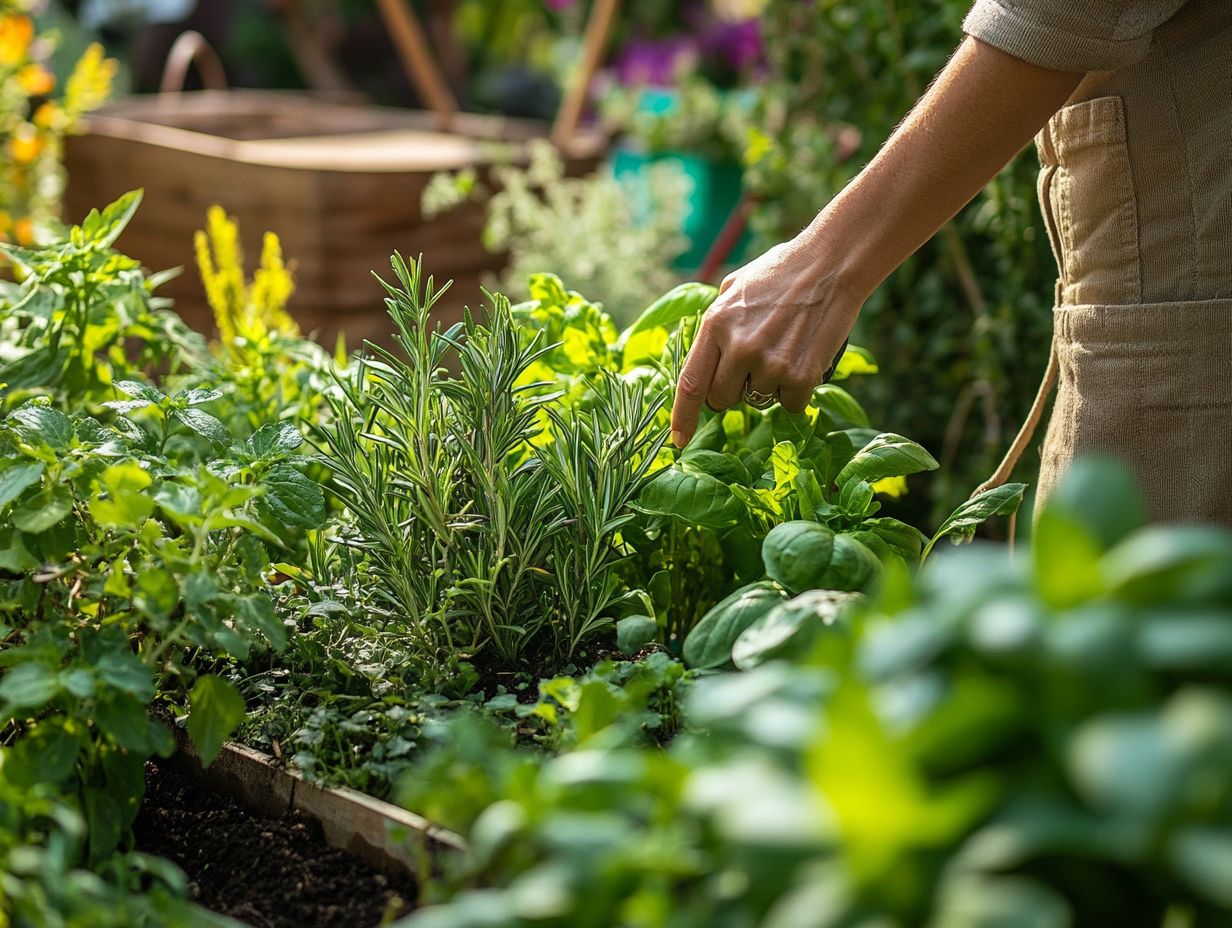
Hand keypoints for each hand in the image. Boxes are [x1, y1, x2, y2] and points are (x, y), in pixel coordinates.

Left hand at [670, 236, 861, 447]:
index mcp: (715, 325)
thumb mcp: (734, 288)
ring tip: (784, 348)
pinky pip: (791, 404)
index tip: (678, 440)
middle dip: (733, 389)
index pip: (691, 384)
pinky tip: (804, 359)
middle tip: (753, 362)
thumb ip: (715, 324)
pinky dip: (797, 391)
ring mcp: (771, 364)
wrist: (832, 265)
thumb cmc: (781, 272)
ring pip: (759, 400)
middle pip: (722, 399)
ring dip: (769, 384)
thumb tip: (704, 359)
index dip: (683, 417)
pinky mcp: (801, 375)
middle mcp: (739, 348)